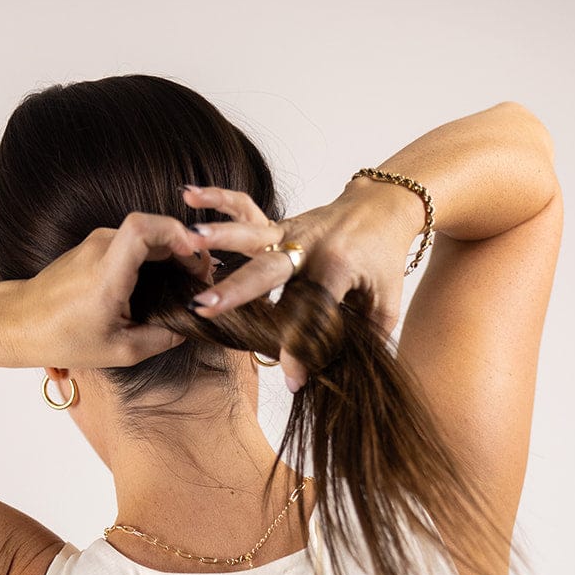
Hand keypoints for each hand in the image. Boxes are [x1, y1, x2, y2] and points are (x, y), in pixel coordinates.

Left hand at [4, 211, 210, 370]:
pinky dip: (154, 255)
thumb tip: (188, 328)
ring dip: (170, 251)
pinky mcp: (94, 247)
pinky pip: (131, 242)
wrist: (21, 322)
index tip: (197, 256)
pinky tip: (164, 280)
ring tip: (187, 279)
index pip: (143, 228)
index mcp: (106, 272)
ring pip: (145, 234)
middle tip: (201, 276)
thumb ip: (161, 338)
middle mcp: (101, 247)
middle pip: (153, 227)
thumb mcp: (120, 350)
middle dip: (184, 246)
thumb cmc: (63, 338)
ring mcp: (96, 243)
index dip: (176, 234)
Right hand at [182, 179, 425, 387]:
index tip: (293, 379)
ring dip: (218, 240)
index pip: (314, 312)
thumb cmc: (383, 256)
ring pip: (251, 235)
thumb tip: (351, 375)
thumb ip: (371, 336)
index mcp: (338, 265)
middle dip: (238, 291)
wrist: (384, 204)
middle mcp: (309, 244)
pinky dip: (217, 200)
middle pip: (270, 270)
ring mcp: (292, 229)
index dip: (303, 348)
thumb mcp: (387, 300)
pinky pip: (245, 209)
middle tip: (208, 308)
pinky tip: (189, 195)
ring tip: (188, 241)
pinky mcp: (280, 222)